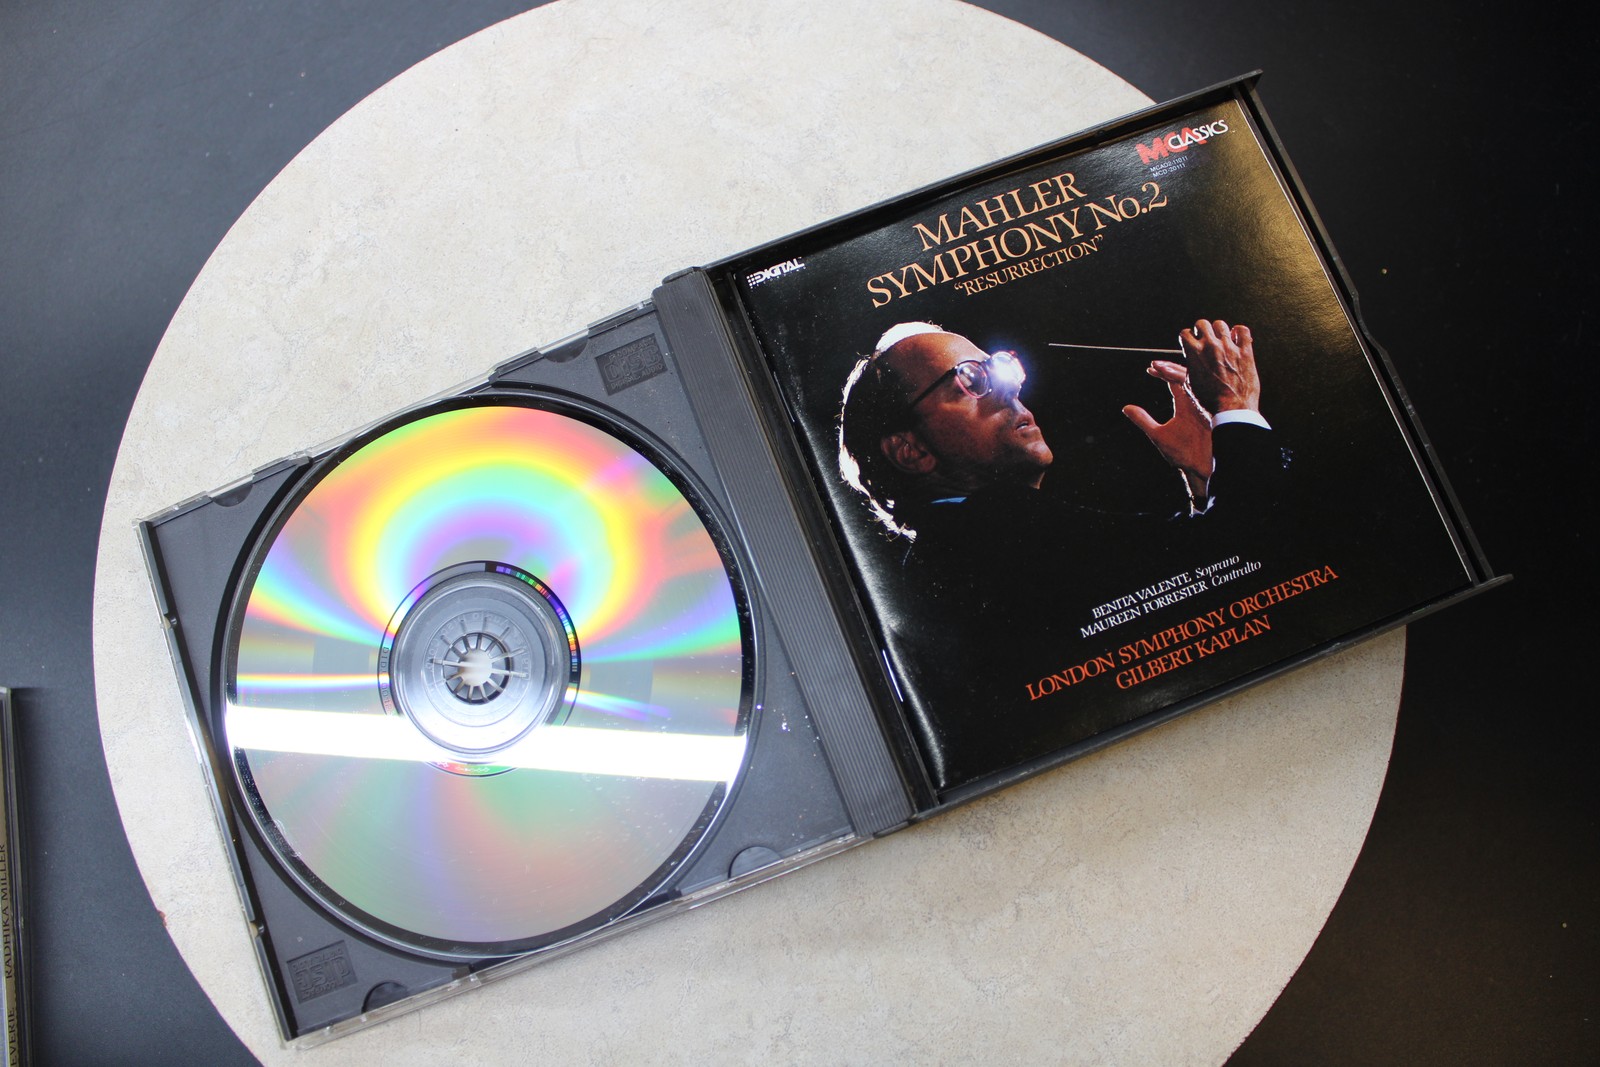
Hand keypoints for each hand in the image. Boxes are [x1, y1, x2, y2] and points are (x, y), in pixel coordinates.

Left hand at [1123, 359, 1211, 501]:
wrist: (1200, 470)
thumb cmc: (1182, 455)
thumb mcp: (1158, 434)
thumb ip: (1143, 420)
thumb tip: (1126, 408)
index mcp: (1186, 405)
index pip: (1175, 382)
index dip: (1163, 373)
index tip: (1150, 368)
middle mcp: (1196, 403)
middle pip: (1187, 377)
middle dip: (1171, 369)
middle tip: (1156, 365)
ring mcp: (1206, 407)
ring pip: (1197, 382)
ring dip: (1180, 374)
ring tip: (1164, 369)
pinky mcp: (1213, 414)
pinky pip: (1207, 395)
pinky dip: (1196, 386)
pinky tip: (1184, 381)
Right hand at [1181, 319, 1260, 414]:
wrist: (1231, 411)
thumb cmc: (1210, 402)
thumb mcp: (1189, 385)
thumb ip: (1181, 370)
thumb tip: (1165, 365)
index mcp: (1194, 353)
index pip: (1185, 333)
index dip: (1187, 337)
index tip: (1191, 342)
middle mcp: (1211, 347)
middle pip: (1202, 323)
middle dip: (1202, 330)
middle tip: (1205, 338)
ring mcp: (1229, 348)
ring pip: (1221, 325)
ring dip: (1220, 331)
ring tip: (1221, 339)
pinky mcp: (1245, 352)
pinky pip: (1243, 331)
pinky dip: (1239, 332)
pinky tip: (1237, 337)